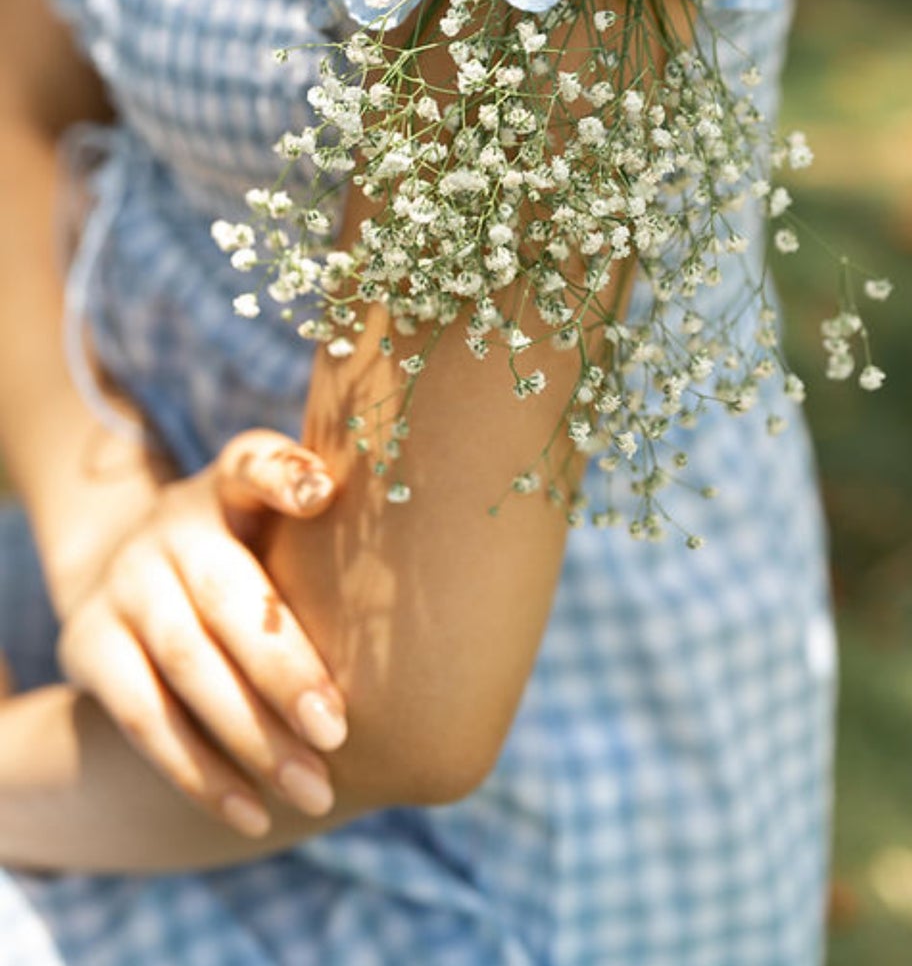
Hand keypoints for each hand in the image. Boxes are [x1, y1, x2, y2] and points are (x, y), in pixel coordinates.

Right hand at [56, 429, 347, 837]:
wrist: (132, 579)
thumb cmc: (256, 558)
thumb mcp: (287, 532)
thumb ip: (342, 542)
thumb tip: (461, 598)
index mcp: (229, 483)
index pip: (253, 461)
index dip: (283, 473)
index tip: (324, 494)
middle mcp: (172, 522)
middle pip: (228, 593)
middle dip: (285, 669)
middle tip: (340, 731)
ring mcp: (124, 581)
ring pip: (187, 663)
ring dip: (253, 738)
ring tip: (315, 791)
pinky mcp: (87, 643)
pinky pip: (144, 717)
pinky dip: (200, 773)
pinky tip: (252, 813)